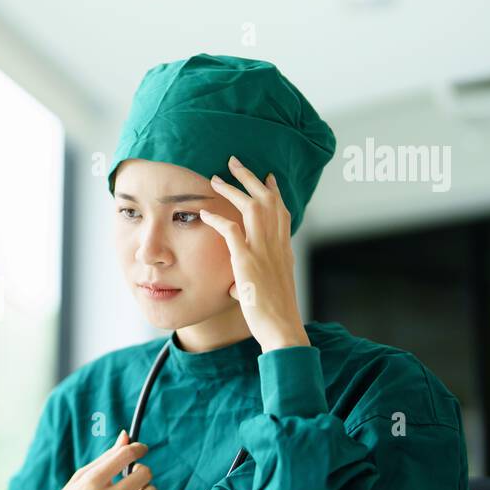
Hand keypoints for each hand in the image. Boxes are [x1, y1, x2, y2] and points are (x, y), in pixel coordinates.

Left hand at [197, 154, 310, 351]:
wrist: (282, 328)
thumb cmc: (275, 314)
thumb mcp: (269, 290)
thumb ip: (257, 279)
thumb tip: (239, 285)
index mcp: (284, 249)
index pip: (282, 211)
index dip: (274, 192)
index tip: (267, 176)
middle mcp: (277, 245)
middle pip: (268, 200)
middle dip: (251, 178)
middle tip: (235, 161)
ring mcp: (264, 252)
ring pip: (252, 208)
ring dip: (233, 190)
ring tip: (215, 178)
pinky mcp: (248, 262)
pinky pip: (232, 232)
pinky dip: (218, 220)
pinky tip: (205, 213)